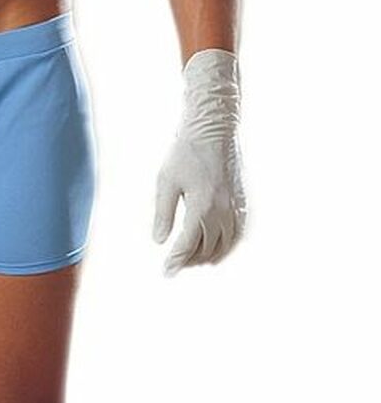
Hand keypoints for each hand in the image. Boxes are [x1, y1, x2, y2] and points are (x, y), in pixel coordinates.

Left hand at [153, 48, 246, 275]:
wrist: (214, 130)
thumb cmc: (185, 152)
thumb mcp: (166, 180)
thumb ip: (163, 212)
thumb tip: (159, 241)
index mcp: (201, 207)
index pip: (187, 245)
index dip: (175, 261)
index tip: (166, 272)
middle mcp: (222, 212)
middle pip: (206, 250)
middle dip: (189, 260)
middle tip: (174, 264)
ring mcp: (235, 209)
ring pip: (224, 246)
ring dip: (207, 257)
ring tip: (191, 260)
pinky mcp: (242, 203)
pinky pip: (237, 235)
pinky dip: (226, 247)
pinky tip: (215, 249)